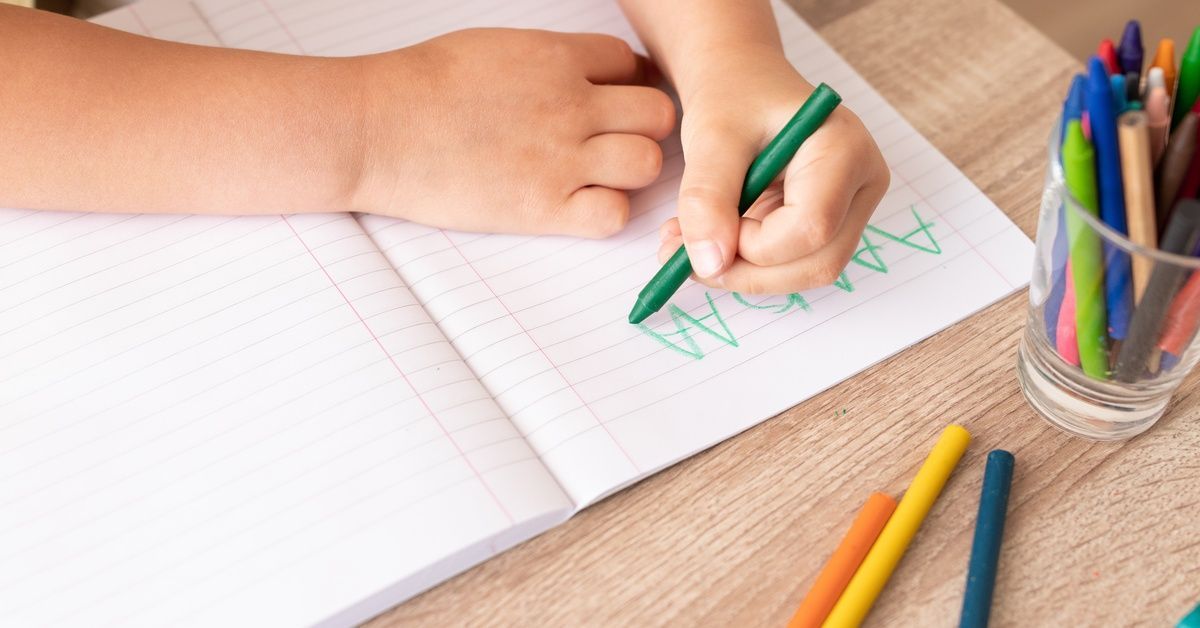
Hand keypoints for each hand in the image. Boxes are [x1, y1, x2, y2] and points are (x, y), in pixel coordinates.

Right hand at [353, 28, 675, 236]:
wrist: (377, 128)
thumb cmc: (422, 86)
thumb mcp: (495, 47)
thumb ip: (549, 60)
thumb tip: (583, 73)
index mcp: (556, 58)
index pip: (630, 64)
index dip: (624, 83)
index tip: (608, 100)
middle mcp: (569, 106)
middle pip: (656, 113)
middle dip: (642, 125)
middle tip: (613, 139)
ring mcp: (560, 159)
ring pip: (647, 162)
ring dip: (632, 169)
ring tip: (599, 173)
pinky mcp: (542, 208)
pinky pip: (614, 214)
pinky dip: (606, 211)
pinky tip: (578, 204)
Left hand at [657, 52, 888, 292]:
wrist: (741, 83)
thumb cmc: (733, 97)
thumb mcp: (711, 136)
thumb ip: (707, 198)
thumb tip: (709, 264)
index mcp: (846, 149)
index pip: (812, 226)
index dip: (753, 246)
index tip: (702, 230)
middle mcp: (862, 185)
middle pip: (817, 262)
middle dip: (747, 272)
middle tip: (683, 257)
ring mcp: (849, 210)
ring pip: (803, 273)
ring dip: (741, 273)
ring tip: (686, 244)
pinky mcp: (828, 227)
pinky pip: (790, 266)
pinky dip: (744, 265)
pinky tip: (709, 240)